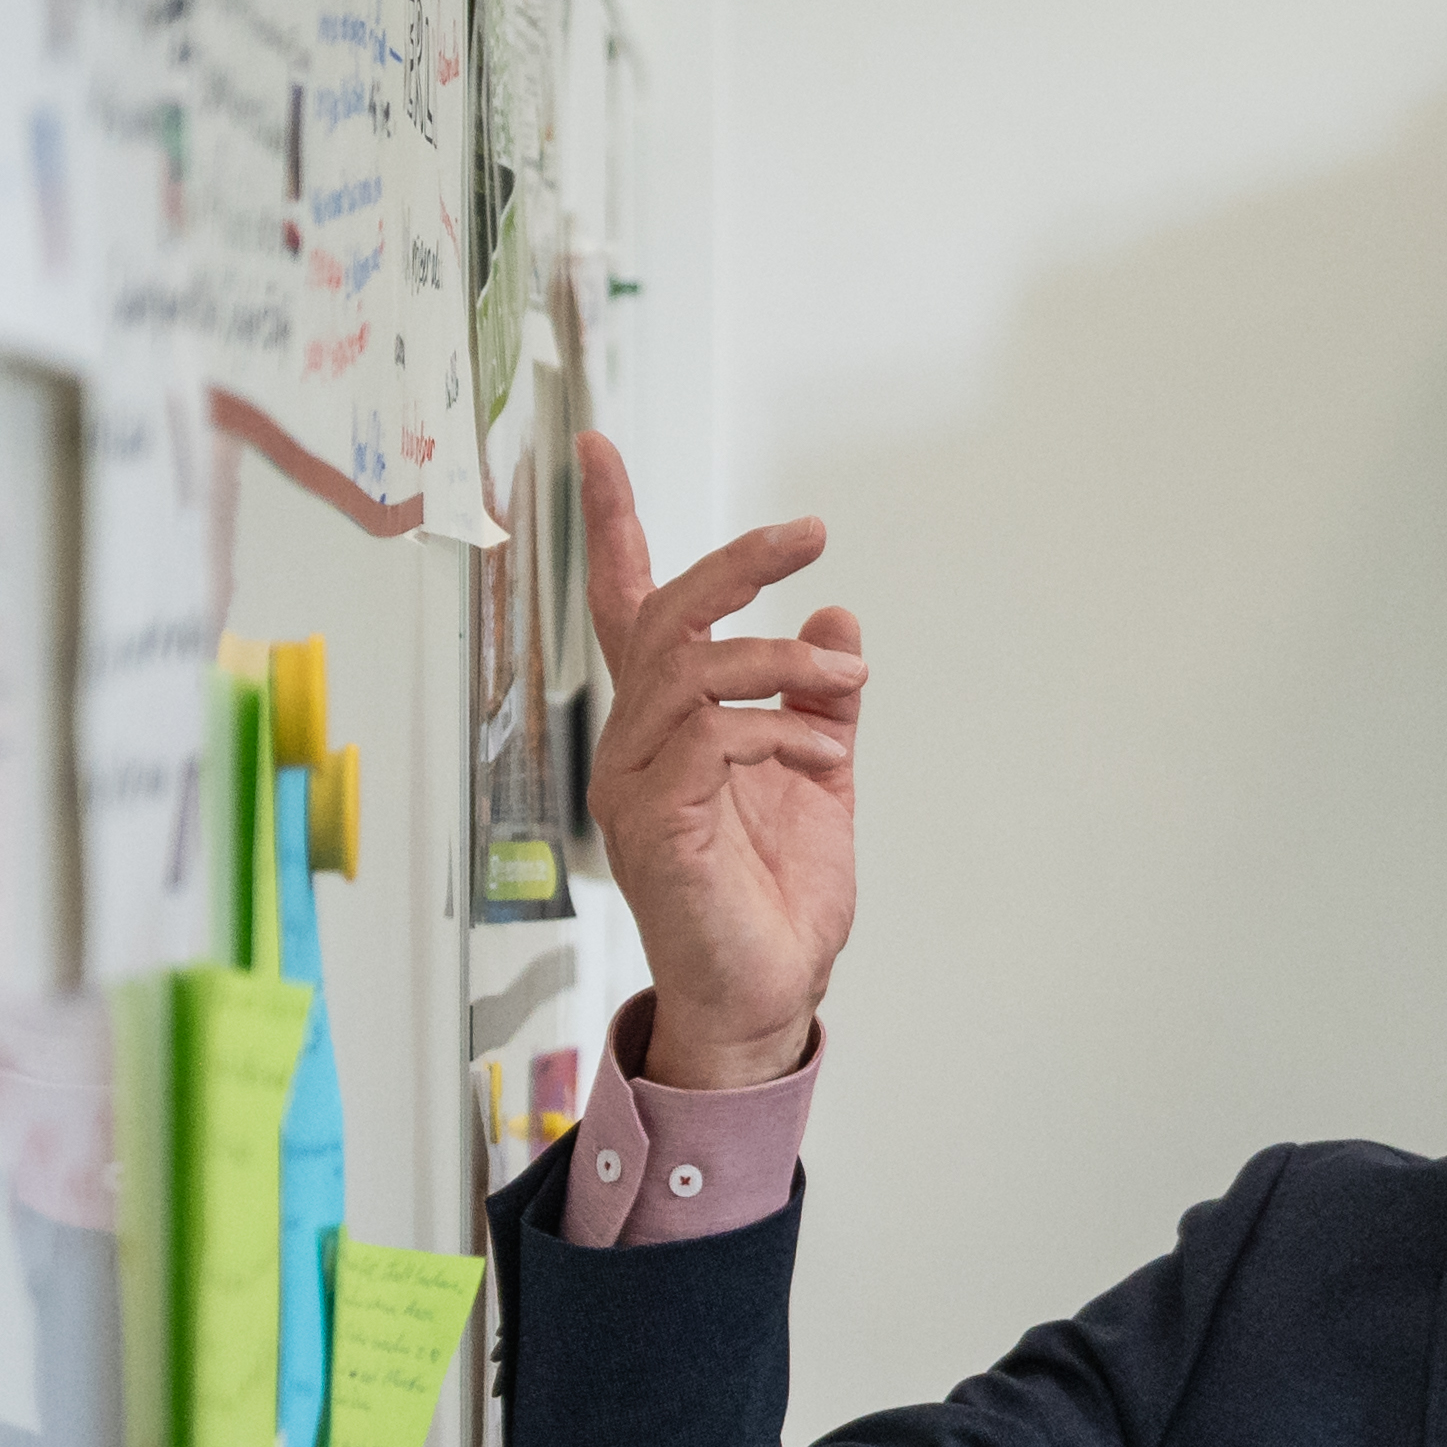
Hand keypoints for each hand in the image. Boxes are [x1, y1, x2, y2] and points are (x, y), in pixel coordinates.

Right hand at [577, 432, 865, 1087]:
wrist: (768, 996)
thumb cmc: (775, 897)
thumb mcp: (816, 775)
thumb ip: (820, 698)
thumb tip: (834, 617)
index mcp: (667, 725)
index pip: (629, 608)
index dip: (614, 528)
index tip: (598, 449)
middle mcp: (634, 744)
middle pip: (662, 616)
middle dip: (735, 563)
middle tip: (809, 535)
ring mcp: (636, 783)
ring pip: (688, 668)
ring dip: (780, 660)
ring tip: (847, 675)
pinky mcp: (656, 824)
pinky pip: (709, 737)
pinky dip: (779, 730)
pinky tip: (826, 758)